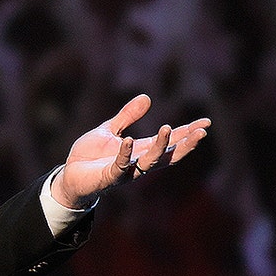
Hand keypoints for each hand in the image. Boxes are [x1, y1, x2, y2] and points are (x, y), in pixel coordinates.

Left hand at [52, 94, 209, 208]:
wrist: (70, 175)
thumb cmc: (91, 156)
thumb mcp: (110, 130)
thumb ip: (128, 116)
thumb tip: (147, 97)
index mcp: (141, 150)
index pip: (170, 142)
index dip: (187, 133)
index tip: (206, 123)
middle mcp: (138, 162)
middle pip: (168, 154)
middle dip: (185, 143)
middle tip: (201, 131)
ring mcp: (126, 171)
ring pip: (149, 161)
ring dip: (160, 146)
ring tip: (167, 128)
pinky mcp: (110, 177)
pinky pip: (120, 166)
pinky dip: (125, 154)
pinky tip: (129, 140)